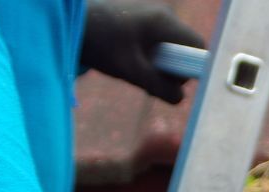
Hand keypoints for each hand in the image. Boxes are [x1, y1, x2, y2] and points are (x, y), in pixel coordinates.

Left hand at [82, 1, 204, 103]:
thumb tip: (181, 99)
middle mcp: (162, 15)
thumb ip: (158, 86)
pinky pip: (156, 44)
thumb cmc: (100, 44)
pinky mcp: (140, 21)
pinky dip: (148, 58)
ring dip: (157, 66)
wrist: (70, 22)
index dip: (191, 68)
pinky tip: (129, 62)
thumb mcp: (131, 71)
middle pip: (183, 49)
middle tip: (147, 80)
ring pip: (168, 49)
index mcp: (164, 22)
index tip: (172, 82)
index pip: (198, 45)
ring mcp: (151, 17)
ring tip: (134, 71)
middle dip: (171, 70)